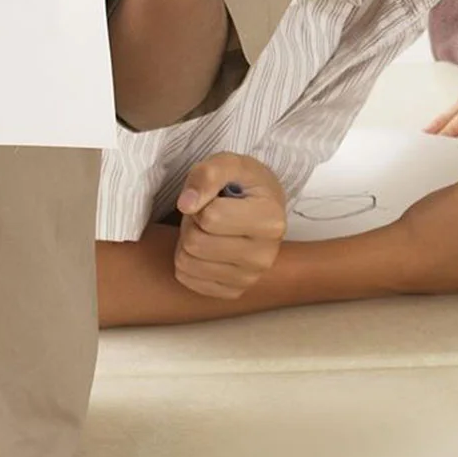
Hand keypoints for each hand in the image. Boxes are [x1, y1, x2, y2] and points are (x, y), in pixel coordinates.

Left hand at [173, 153, 286, 299]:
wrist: (260, 208)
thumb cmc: (242, 183)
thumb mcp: (228, 164)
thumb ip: (207, 175)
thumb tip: (186, 204)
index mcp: (271, 221)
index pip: (211, 217)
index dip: (202, 202)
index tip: (215, 198)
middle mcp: (265, 256)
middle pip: (196, 243)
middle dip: (192, 223)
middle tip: (207, 214)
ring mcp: (250, 278)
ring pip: (187, 263)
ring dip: (187, 241)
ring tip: (207, 230)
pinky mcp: (233, 292)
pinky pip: (186, 279)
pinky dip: (187, 261)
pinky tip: (206, 248)